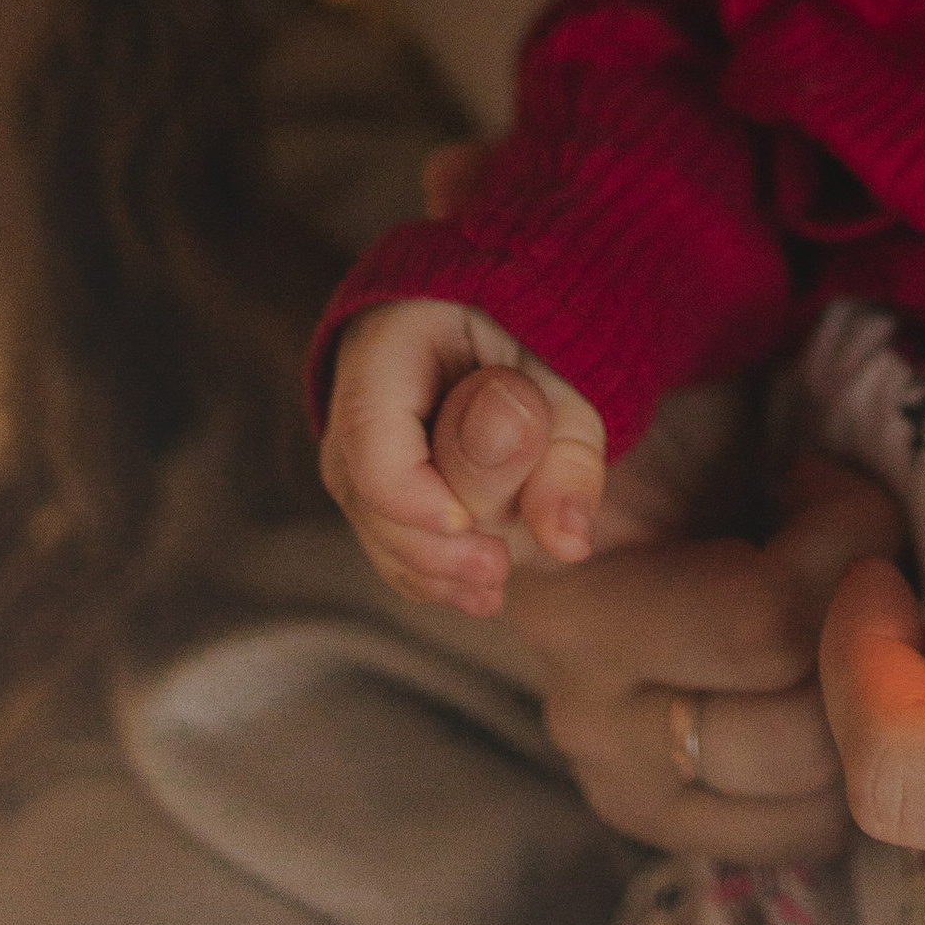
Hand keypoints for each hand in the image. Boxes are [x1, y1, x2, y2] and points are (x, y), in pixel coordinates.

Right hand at [319, 298, 608, 615]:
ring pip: (376, 528)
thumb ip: (566, 451)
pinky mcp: (379, 493)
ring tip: (494, 585)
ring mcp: (359, 451)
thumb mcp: (569, 383)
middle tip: (499, 564)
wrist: (514, 330)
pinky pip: (392, 542)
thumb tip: (566, 541)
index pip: (371, 427)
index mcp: (389, 343)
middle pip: (371, 491)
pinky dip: (434, 575)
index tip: (466, 525)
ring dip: (434, 568)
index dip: (410, 491)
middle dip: (432, 542)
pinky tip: (482, 595)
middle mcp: (354, 400)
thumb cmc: (542, 344)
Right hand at [511, 449, 908, 859]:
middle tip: (858, 546)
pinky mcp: (676, 825)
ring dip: (864, 692)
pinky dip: (846, 760)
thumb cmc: (673, 414)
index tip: (818, 478)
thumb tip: (520, 429)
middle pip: (804, 723)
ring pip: (816, 788)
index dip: (844, 541)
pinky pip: (802, 831)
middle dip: (868, 625)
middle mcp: (585, 717)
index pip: (766, 623)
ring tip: (839, 607)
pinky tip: (831, 677)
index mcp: (572, 605)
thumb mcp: (642, 384)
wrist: (652, 464)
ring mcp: (626, 784)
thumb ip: (580, 416)